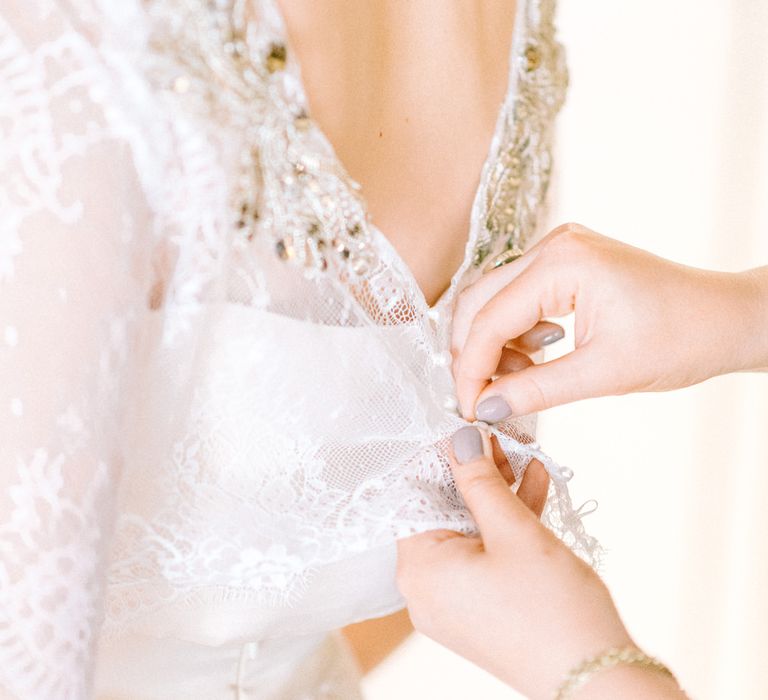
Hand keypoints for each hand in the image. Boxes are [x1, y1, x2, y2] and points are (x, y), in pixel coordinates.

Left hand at [396, 425, 684, 698]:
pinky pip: (482, 557)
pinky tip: (533, 493)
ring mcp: (451, 604)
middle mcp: (425, 590)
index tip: (468, 432)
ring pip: (467, 532)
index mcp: (419, 571)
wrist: (598, 681)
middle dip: (476, 476)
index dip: (440, 459)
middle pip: (441, 513)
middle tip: (504, 445)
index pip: (414, 496)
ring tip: (528, 463)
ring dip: (497, 498)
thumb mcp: (512, 530)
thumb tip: (460, 439)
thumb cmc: (551, 609)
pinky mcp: (477, 610)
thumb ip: (480, 480)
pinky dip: (504, 529)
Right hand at [451, 223, 767, 420]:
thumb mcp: (604, 373)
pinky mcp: (565, 263)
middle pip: (479, 301)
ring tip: (519, 380)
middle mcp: (553, 245)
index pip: (489, 319)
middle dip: (473, 354)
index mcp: (562, 262)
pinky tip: (537, 357)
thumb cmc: (682, 338)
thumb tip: (485, 408)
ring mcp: (559, 249)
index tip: (467, 408)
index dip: (471, 369)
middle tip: (480, 398)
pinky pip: (518, 297)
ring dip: (493, 344)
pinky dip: (515, 332)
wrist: (726, 318)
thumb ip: (535, 390)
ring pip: (494, 299)